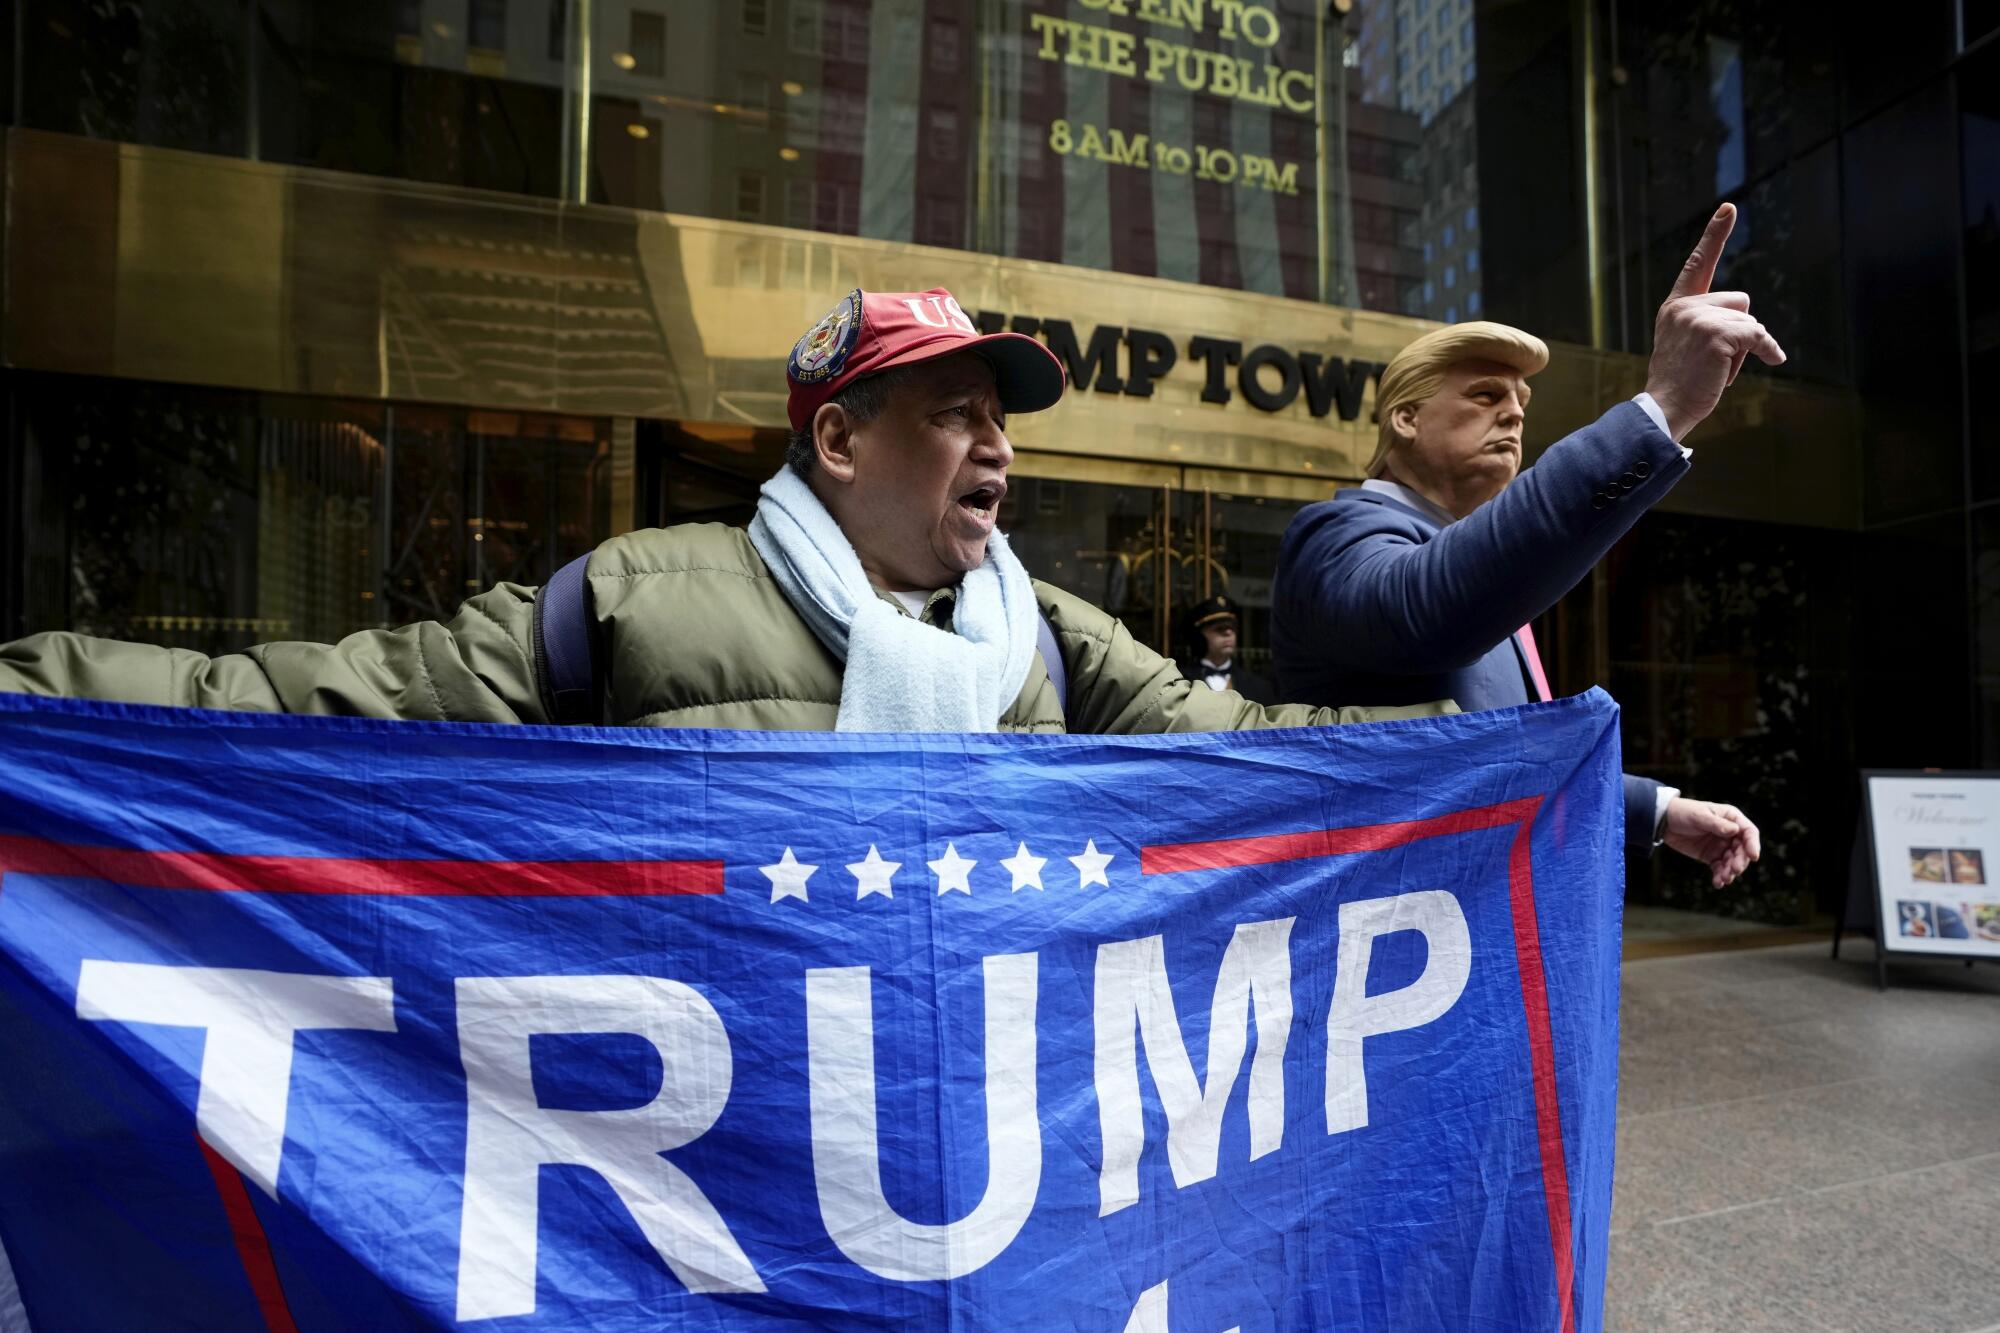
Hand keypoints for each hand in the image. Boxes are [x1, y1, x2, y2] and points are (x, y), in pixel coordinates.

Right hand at [1642, 204, 1786, 440]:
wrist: (1664, 408)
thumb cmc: (1680, 384)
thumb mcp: (1686, 344)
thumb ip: (1708, 323)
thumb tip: (1752, 328)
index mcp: (1675, 307)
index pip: (1698, 265)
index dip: (1714, 235)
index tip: (1728, 207)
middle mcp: (1684, 307)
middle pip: (1740, 301)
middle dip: (1739, 330)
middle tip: (1714, 360)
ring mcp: (1699, 318)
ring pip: (1749, 321)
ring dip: (1745, 348)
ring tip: (1717, 368)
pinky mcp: (1717, 333)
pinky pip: (1758, 335)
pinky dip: (1768, 349)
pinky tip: (1774, 360)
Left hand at [1661, 798, 1760, 887]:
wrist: (1663, 821)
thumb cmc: (1683, 812)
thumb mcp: (1699, 816)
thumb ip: (1716, 824)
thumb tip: (1735, 830)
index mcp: (1731, 818)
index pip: (1749, 832)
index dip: (1753, 844)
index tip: (1754, 856)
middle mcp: (1730, 833)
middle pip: (1742, 850)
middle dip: (1740, 861)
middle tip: (1734, 870)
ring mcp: (1721, 845)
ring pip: (1732, 861)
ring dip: (1730, 871)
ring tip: (1724, 879)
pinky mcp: (1711, 856)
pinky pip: (1719, 868)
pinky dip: (1720, 876)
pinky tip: (1718, 883)